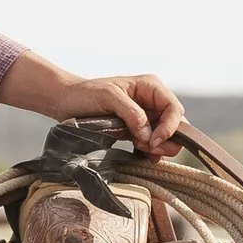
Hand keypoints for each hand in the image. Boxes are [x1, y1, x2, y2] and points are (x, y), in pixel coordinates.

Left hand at [0, 52, 185, 158]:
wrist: (66, 102)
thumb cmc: (85, 94)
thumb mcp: (109, 97)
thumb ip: (131, 114)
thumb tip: (149, 135)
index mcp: (151, 87)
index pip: (174, 109)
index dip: (170, 127)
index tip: (153, 142)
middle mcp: (152, 101)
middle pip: (176, 125)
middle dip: (166, 140)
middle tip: (147, 148)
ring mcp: (146, 117)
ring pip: (167, 137)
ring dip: (158, 148)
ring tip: (140, 149)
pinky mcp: (137, 131)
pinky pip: (153, 145)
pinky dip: (151, 153)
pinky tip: (141, 155)